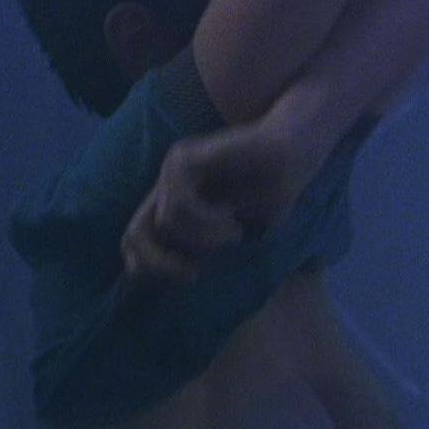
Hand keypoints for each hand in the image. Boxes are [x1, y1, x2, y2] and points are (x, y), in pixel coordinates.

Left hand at [120, 117, 330, 284]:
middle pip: (133, 236)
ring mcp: (172, 170)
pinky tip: (232, 219)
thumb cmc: (275, 190)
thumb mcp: (242, 231)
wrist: (295, 151)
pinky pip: (179, 203)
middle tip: (193, 276)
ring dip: (203, 239)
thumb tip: (192, 271)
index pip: (137, 241)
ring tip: (234, 233)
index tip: (191, 277)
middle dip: (159, 265)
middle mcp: (167, 188)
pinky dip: (207, 221)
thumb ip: (214, 247)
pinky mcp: (184, 158)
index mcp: (176, 206)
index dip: (150, 269)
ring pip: (166, 222)